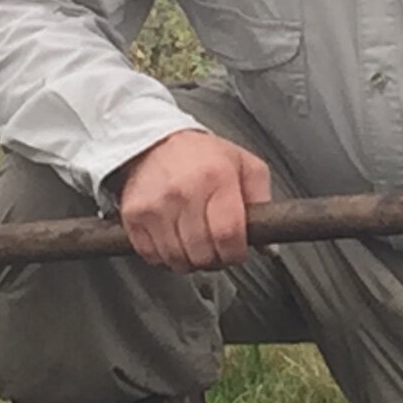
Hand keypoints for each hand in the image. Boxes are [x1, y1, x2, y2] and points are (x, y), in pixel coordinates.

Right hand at [109, 130, 271, 271]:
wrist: (153, 142)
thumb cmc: (201, 155)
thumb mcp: (244, 165)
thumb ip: (262, 202)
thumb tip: (268, 246)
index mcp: (217, 177)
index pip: (228, 235)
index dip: (235, 253)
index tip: (235, 251)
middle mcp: (184, 192)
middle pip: (203, 254)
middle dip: (215, 259)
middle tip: (215, 246)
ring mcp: (156, 206)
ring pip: (178, 260)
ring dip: (190, 260)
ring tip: (194, 242)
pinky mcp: (134, 217)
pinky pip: (152, 257)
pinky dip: (165, 257)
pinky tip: (173, 240)